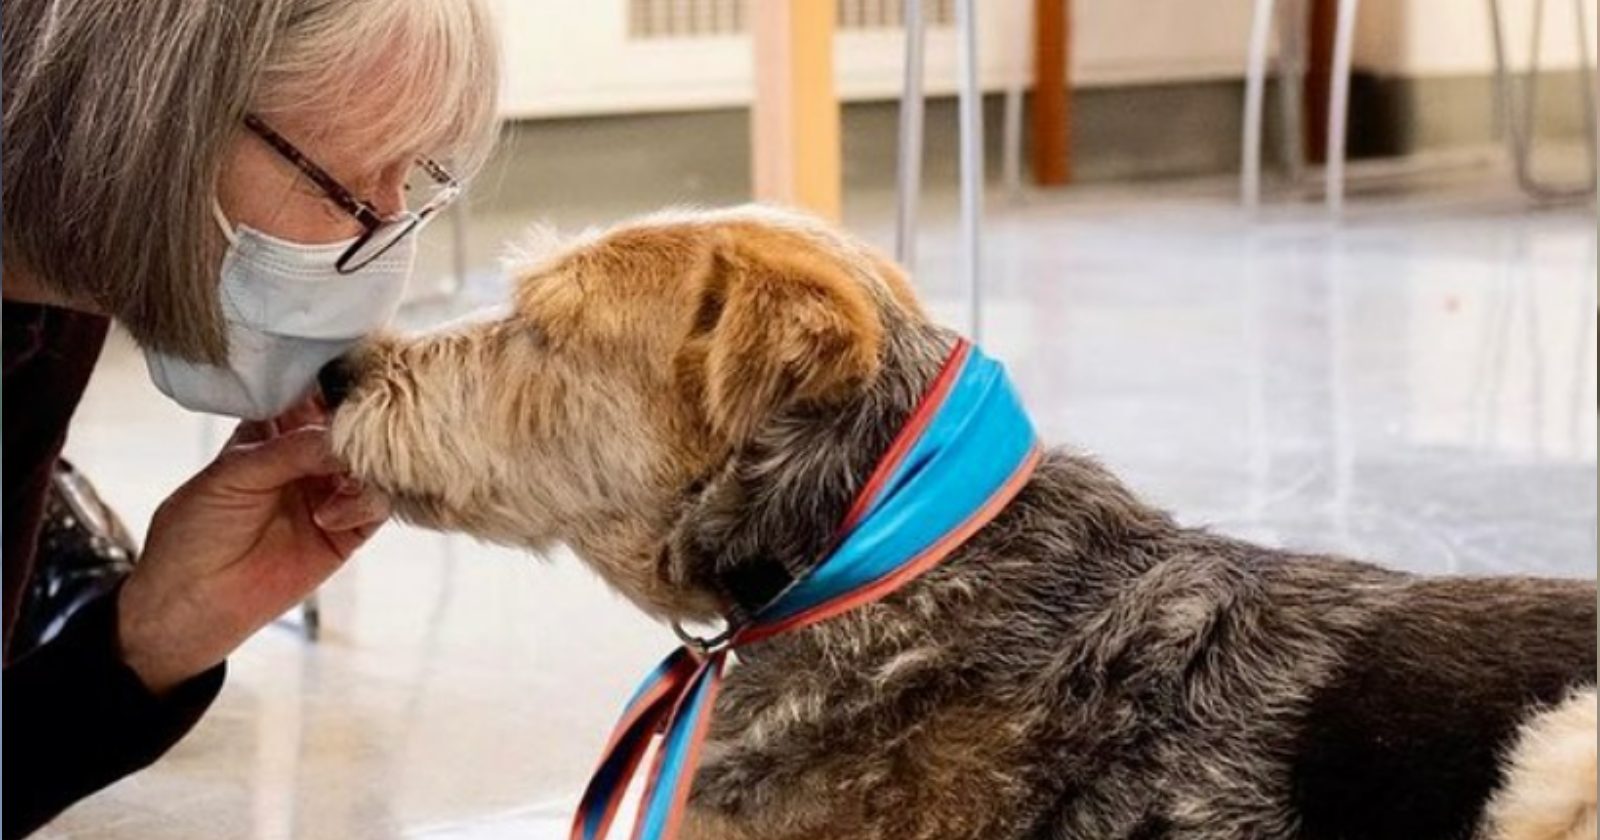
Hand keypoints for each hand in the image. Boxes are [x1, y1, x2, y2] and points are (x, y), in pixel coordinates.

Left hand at [117, 401, 389, 693]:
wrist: (193, 604)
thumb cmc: (195, 532)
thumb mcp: (232, 474)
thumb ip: (290, 450)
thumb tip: (345, 433)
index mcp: (274, 430)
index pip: (317, 393)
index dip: (338, 383)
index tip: (358, 379)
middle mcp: (309, 457)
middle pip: (356, 427)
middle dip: (363, 426)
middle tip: (360, 432)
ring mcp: (332, 491)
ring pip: (374, 464)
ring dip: (365, 467)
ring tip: (340, 481)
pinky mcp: (350, 530)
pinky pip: (378, 505)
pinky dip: (363, 503)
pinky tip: (329, 516)